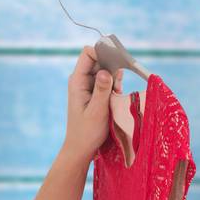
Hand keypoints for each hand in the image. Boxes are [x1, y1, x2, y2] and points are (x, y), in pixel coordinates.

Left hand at [62, 44, 119, 164]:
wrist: (82, 147)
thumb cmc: (87, 132)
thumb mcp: (97, 111)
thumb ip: (102, 90)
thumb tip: (105, 71)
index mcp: (77, 80)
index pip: (88, 53)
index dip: (103, 52)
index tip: (117, 61)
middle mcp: (82, 79)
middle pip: (99, 59)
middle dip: (113, 65)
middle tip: (121, 80)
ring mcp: (89, 85)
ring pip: (106, 70)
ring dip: (115, 78)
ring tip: (115, 94)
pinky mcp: (96, 91)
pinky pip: (109, 80)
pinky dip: (116, 85)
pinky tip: (116, 97)